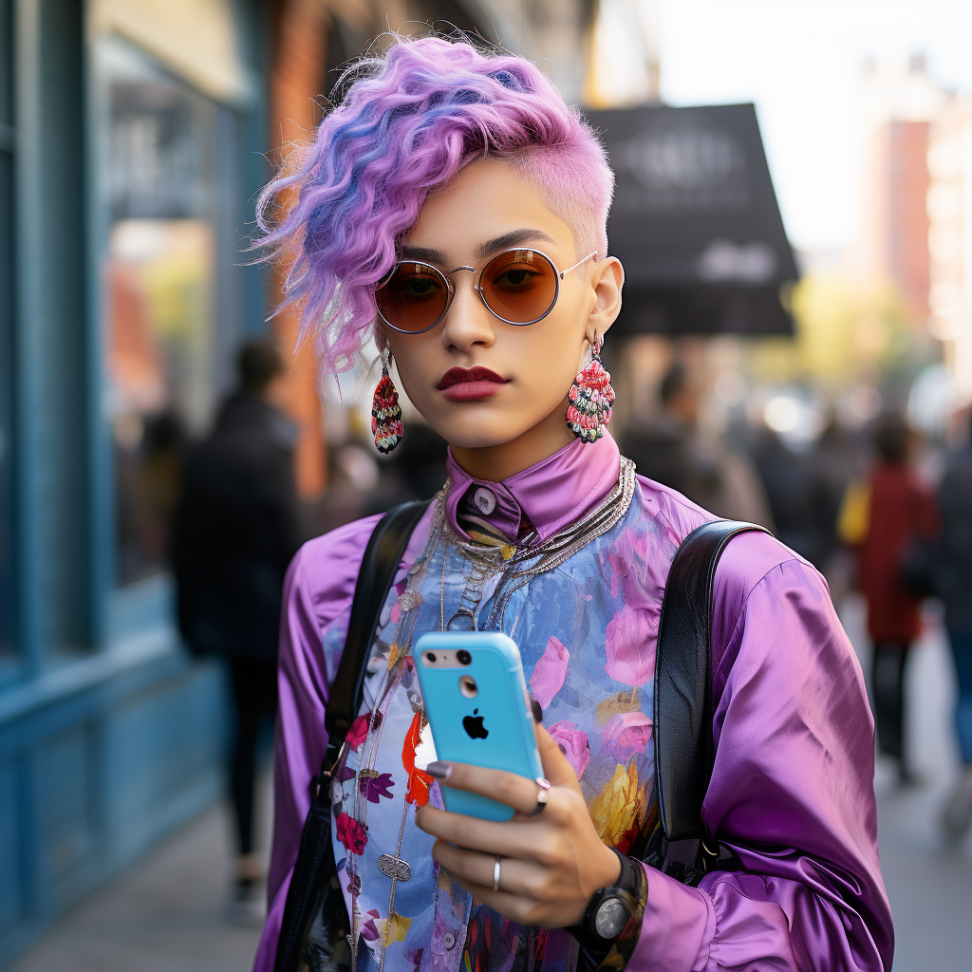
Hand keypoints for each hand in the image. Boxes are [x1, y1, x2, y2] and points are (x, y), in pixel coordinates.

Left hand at [414, 724, 621, 928]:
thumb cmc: (574, 827)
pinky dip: (460, 875)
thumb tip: (524, 706)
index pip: (503, 786)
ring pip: (471, 865)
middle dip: (437, 820)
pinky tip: (454, 862)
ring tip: (435, 838)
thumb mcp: (568, 786)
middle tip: (423, 811)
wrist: (597, 890)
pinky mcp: (525, 910)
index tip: (437, 768)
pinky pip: (479, 891)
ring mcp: (535, 882)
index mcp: (557, 808)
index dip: (466, 774)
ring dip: (442, 849)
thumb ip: (544, 748)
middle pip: (475, 831)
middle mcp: (546, 846)